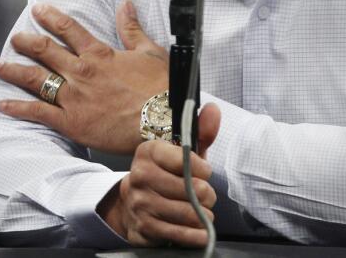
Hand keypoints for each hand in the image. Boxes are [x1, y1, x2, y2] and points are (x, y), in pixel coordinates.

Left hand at [0, 1, 168, 154]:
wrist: (165, 122)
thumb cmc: (162, 89)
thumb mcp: (149, 52)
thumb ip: (132, 28)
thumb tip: (125, 5)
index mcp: (98, 54)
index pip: (67, 28)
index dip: (49, 17)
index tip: (36, 10)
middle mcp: (80, 72)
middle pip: (43, 51)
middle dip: (25, 42)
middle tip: (15, 38)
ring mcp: (73, 97)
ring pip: (34, 78)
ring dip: (14, 70)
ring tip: (0, 66)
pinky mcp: (71, 122)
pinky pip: (37, 112)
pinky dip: (18, 107)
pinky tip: (4, 103)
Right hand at [99, 104, 221, 246]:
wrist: (131, 203)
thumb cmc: (163, 175)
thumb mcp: (180, 153)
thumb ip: (200, 132)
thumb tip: (214, 110)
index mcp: (148, 152)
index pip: (185, 159)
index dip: (202, 169)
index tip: (204, 172)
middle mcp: (140, 176)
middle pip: (192, 189)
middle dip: (207, 195)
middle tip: (204, 195)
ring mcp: (140, 203)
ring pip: (188, 213)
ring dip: (203, 215)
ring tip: (202, 212)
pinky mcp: (143, 228)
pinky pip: (179, 234)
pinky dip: (196, 235)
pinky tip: (201, 232)